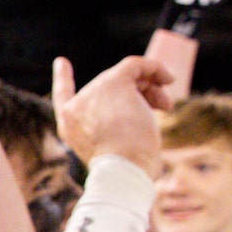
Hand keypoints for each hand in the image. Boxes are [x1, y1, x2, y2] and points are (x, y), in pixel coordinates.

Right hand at [52, 55, 174, 169]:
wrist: (123, 168)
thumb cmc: (125, 169)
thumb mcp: (114, 150)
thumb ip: (115, 131)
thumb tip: (142, 113)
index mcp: (70, 126)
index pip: (62, 96)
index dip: (62, 78)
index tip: (61, 62)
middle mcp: (76, 107)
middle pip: (107, 87)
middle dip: (136, 94)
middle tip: (161, 107)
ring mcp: (93, 93)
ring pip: (124, 77)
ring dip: (150, 87)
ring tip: (166, 106)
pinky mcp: (114, 84)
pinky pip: (135, 65)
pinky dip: (154, 68)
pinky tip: (169, 79)